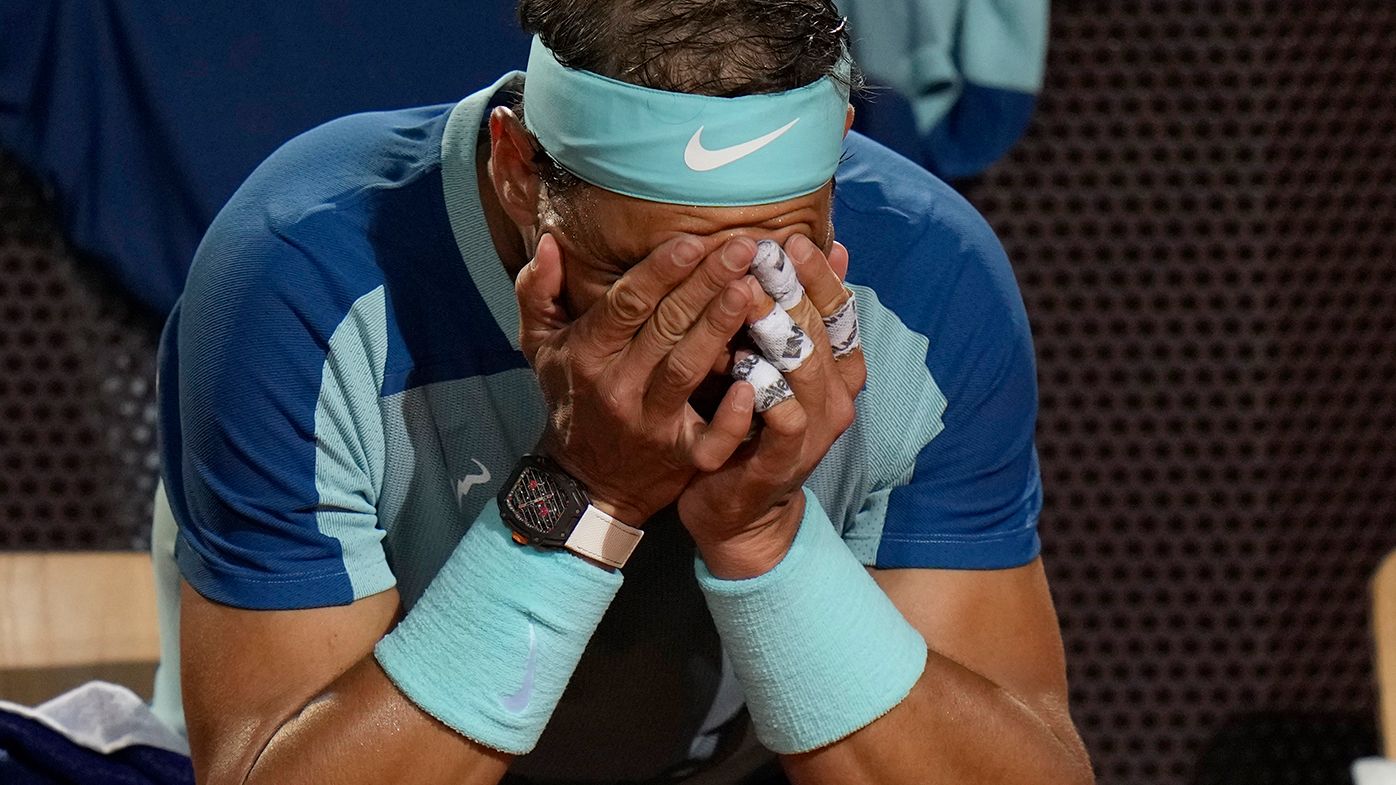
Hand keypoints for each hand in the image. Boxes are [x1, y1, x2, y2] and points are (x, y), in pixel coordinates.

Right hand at [515, 233, 761, 525]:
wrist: (585, 479)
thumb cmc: (570, 396)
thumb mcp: (540, 345)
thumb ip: (537, 291)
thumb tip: (548, 241)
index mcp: (587, 353)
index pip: (625, 305)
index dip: (659, 272)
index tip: (692, 240)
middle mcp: (617, 386)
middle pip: (665, 327)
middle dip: (704, 284)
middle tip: (744, 247)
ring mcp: (651, 424)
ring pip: (688, 368)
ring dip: (721, 327)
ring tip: (751, 290)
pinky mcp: (682, 456)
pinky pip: (711, 438)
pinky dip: (733, 415)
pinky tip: (754, 382)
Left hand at [677, 235, 864, 577]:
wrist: (740, 512)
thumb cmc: (751, 425)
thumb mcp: (774, 364)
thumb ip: (795, 313)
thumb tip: (831, 245)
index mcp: (838, 371)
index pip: (839, 312)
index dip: (818, 276)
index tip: (792, 240)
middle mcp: (834, 400)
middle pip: (820, 334)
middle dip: (792, 291)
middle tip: (764, 254)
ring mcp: (811, 433)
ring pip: (804, 372)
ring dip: (777, 333)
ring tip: (748, 296)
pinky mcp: (781, 463)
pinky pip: (781, 423)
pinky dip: (764, 395)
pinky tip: (740, 367)